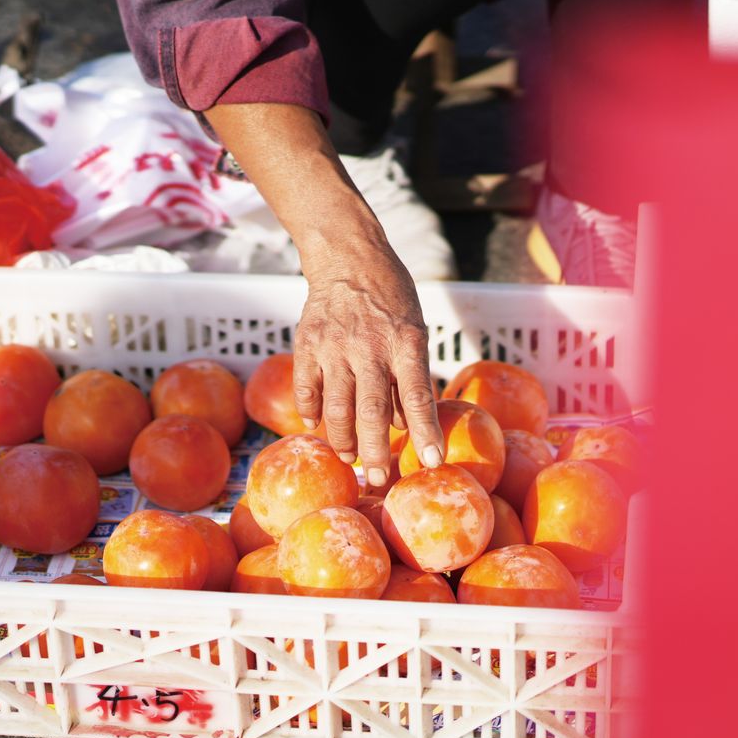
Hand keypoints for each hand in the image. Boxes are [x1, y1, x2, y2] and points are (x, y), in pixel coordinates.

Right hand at [293, 240, 443, 487]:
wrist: (348, 257)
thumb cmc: (390, 299)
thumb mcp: (413, 330)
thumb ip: (409, 378)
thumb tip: (405, 428)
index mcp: (406, 342)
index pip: (419, 395)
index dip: (426, 432)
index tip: (432, 463)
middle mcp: (371, 346)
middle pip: (373, 409)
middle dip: (376, 450)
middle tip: (378, 480)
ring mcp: (335, 345)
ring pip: (337, 406)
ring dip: (343, 438)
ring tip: (350, 457)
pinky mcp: (307, 343)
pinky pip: (306, 388)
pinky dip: (311, 411)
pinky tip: (316, 424)